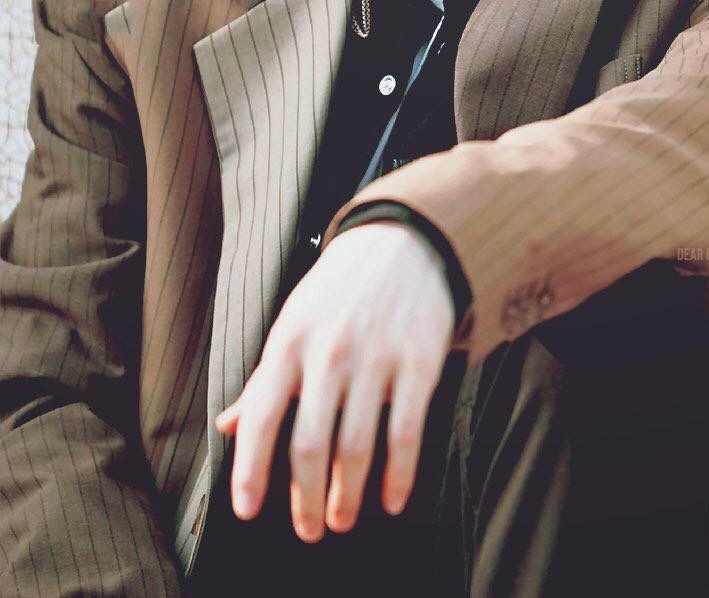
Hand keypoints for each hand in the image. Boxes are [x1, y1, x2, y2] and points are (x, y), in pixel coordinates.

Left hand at [214, 221, 455, 537]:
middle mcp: (328, 351)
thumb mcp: (293, 322)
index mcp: (289, 342)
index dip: (251, 470)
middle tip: (309, 530)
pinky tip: (392, 500)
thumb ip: (264, 379)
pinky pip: (406, 431)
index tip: (247, 510)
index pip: (260, 417)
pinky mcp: (418, 360)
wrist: (405, 239)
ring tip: (342, 518)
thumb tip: (228, 428)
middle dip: (305, 498)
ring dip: (348, 495)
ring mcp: (375, 356)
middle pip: (309, 445)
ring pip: (356, 446)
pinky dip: (399, 475)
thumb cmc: (339, 290)